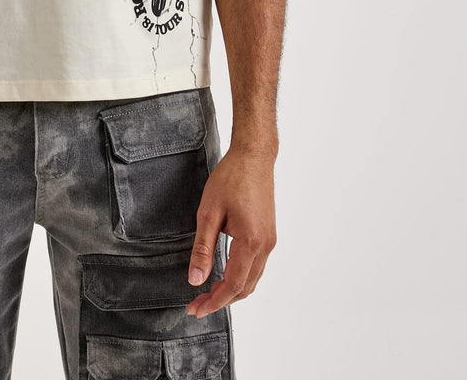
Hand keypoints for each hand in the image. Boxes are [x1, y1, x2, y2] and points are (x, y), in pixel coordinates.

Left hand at [186, 146, 276, 317]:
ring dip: (231, 290)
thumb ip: (202, 249)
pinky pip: (256, 266)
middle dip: (221, 300)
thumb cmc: (231, 178)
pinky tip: (224, 275)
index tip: (195, 308)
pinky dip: (240, 277)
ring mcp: (270, 241)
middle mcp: (265, 246)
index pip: (233, 285)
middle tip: (197, 303)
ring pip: (252, 279)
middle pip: (245, 288)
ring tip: (207, 292)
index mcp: (251, 241)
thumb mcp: (208, 212)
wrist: (253, 157)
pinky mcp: (268, 235)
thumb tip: (196, 280)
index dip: (214, 301)